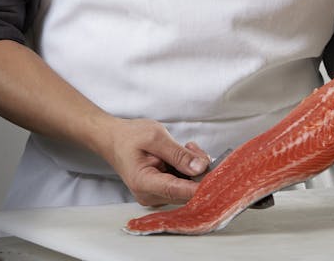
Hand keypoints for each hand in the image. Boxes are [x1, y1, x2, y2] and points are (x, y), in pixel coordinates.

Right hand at [95, 117, 210, 206]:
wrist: (113, 139)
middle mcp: (150, 196)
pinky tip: (183, 155)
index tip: (220, 177)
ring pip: (187, 189)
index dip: (202, 187)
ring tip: (186, 147)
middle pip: (186, 192)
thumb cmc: (129, 136)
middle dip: (198, 171)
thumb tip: (201, 167)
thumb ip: (178, 154)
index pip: (179, 192)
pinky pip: (182, 185)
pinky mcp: (160, 192)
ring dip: (193, 169)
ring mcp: (155, 196)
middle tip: (193, 148)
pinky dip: (187, 171)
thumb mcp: (155, 137)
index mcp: (145, 183)